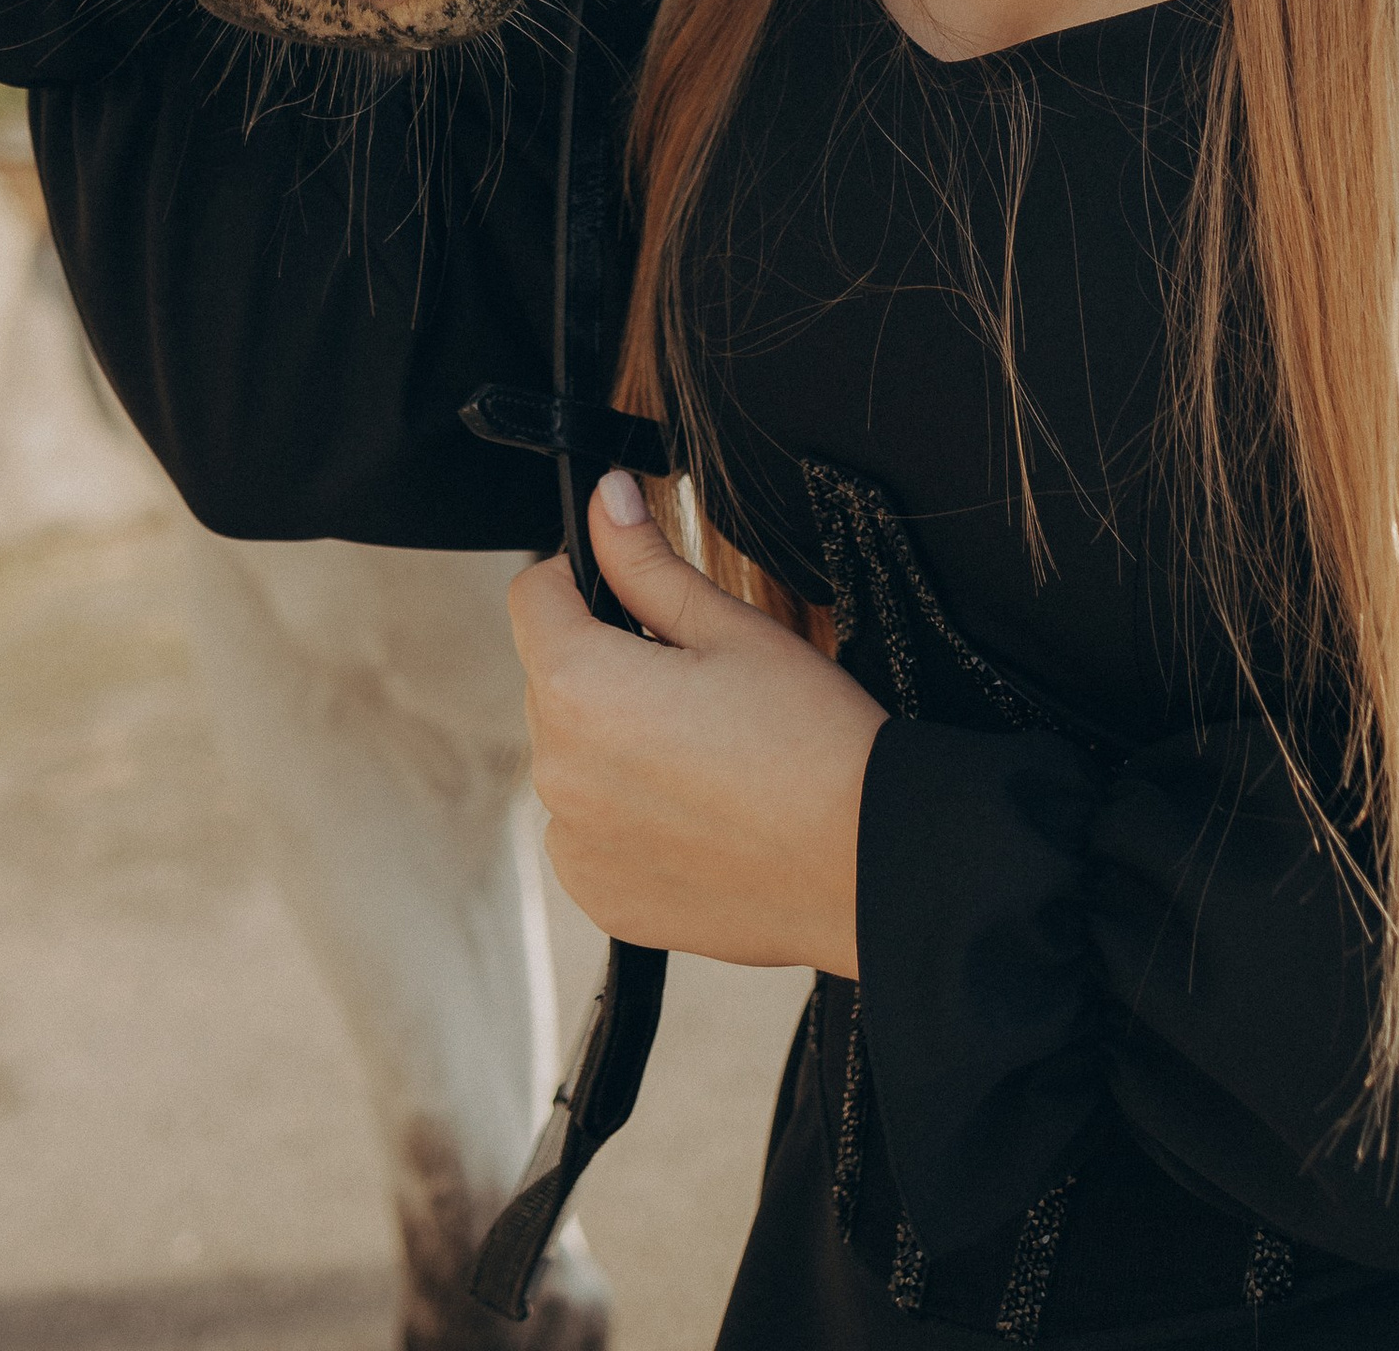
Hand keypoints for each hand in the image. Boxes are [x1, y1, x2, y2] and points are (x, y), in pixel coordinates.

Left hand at [511, 474, 886, 975]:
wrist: (866, 862)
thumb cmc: (811, 740)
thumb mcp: (731, 626)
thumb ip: (645, 561)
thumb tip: (606, 502)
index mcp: (581, 688)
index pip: (532, 597)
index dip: (581, 577)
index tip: (632, 591)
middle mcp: (557, 771)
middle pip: (550, 678)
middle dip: (604, 663)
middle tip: (693, 678)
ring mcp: (574, 842)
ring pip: (570, 753)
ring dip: (611, 739)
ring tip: (702, 748)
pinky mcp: (600, 895)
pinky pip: (587, 825)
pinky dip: (624, 809)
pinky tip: (695, 806)